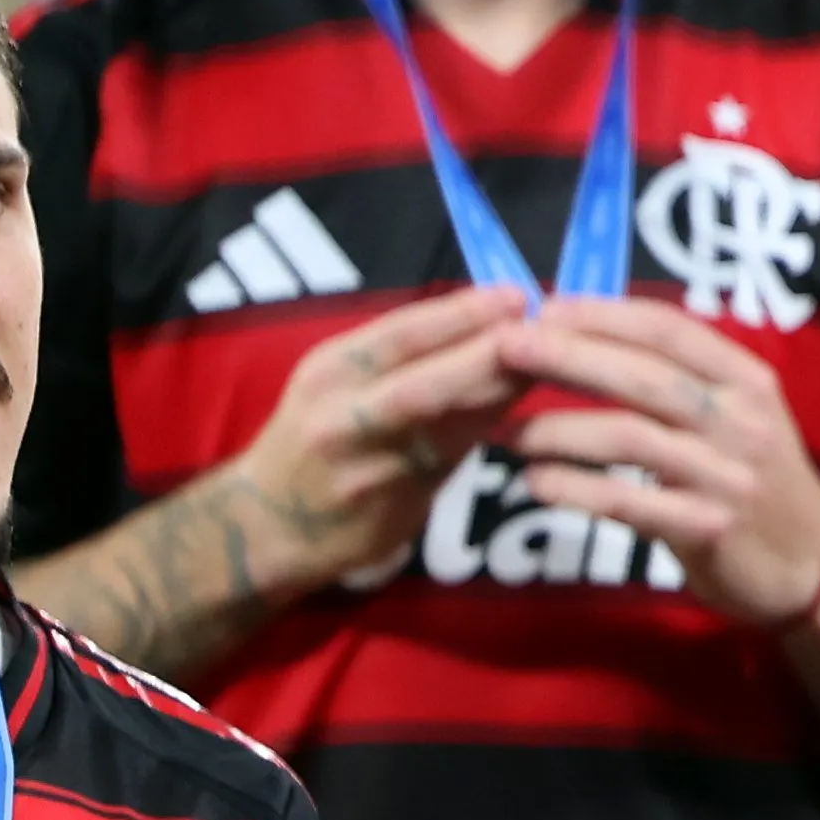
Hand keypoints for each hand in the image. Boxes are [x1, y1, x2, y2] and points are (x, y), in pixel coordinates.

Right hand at [209, 285, 527, 595]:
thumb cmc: (318, 435)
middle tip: (544, 331)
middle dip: (486, 355)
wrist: (270, 525)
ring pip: (445, 429)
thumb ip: (401, 357)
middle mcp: (341, 419)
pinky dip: (489, 434)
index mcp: (330, 372)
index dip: (460, 314)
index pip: (398, 334)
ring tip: (549, 367)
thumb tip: (489, 319)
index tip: (515, 294)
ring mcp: (366, 470)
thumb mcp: (338, 383)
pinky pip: (451, 463)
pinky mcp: (391, 510)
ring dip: (500, 397)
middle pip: (421, 385)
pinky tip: (529, 415)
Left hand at [502, 294, 819, 627]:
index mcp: (747, 379)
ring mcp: (725, 475)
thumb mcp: (737, 417)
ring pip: (630, 436)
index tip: (545, 307)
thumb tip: (589, 336)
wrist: (809, 563)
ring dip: (560, 429)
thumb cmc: (756, 479)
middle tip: (506, 349)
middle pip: (644, 375)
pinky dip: (574, 489)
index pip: (669, 329)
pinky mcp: (706, 527)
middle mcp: (740, 420)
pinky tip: (537, 483)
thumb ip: (680, 381)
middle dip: (569, 356)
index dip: (603, 314)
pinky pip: (627, 501)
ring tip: (508, 431)